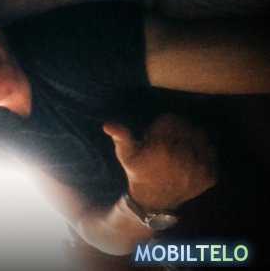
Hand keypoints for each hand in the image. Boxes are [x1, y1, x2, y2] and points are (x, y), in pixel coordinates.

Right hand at [103, 113, 218, 211]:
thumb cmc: (139, 172)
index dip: (161, 125)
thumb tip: (108, 125)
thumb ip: (121, 136)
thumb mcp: (126, 155)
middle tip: (168, 141)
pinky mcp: (211, 175)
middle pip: (186, 126)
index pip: (170, 119)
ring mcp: (200, 166)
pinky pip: (211, 151)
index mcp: (163, 147)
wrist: (155, 201)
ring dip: (191, 138)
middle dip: (177, 130)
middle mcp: (184, 156)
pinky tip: (190, 158)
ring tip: (179, 148)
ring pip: (200, 136)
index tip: (155, 135)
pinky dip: (203, 151)